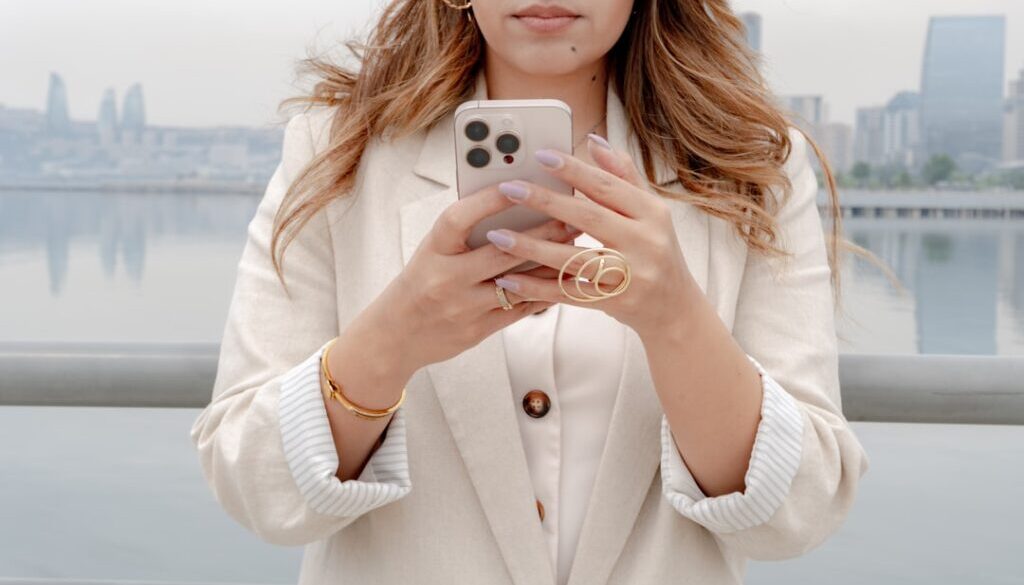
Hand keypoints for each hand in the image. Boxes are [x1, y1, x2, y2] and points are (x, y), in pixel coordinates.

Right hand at [363, 183, 582, 372]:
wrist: (397, 334)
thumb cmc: (422, 280)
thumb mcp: (434, 249)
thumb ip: (466, 230)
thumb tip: (514, 200)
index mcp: (433, 250)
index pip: (460, 219)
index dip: (489, 200)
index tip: (519, 184)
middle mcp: (446, 278)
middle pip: (501, 252)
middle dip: (542, 233)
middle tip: (571, 217)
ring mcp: (463, 307)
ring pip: (518, 283)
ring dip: (551, 264)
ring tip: (577, 246)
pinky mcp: (478, 330)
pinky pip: (520, 308)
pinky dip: (543, 292)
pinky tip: (564, 278)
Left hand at [484, 135, 700, 337]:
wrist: (675, 308)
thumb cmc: (656, 251)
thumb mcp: (650, 212)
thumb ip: (623, 176)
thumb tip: (594, 139)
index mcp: (652, 213)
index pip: (608, 186)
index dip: (574, 169)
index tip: (540, 156)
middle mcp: (644, 242)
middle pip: (588, 217)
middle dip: (545, 201)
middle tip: (508, 188)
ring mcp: (630, 276)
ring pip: (574, 258)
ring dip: (532, 247)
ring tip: (498, 236)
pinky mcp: (614, 302)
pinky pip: (568, 293)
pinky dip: (536, 287)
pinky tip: (508, 279)